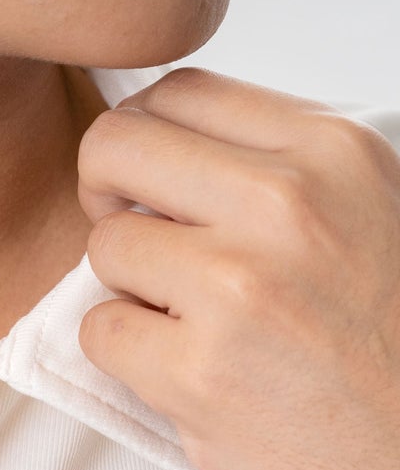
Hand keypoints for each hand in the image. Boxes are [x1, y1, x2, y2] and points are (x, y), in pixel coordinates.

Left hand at [75, 66, 399, 469]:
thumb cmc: (396, 357)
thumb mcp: (374, 218)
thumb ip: (283, 176)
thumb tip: (168, 146)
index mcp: (333, 155)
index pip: (181, 93)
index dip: (147, 141)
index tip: (157, 186)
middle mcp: (288, 206)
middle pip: (117, 148)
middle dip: (108, 195)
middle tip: (143, 247)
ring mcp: (239, 289)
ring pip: (105, 246)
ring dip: (130, 290)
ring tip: (194, 327)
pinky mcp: (199, 374)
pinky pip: (100, 333)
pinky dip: (129, 359)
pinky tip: (191, 376)